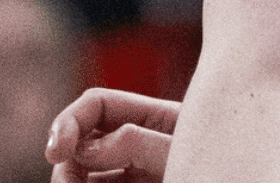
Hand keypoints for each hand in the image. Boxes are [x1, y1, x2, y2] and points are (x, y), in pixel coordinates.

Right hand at [44, 87, 179, 181]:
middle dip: (67, 160)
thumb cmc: (222, 175)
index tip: (56, 151)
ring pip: (86, 173)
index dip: (70, 121)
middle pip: (85, 141)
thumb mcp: (179, 150)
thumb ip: (137, 141)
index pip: (98, 104)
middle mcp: (142, 145)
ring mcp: (139, 175)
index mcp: (155, 119)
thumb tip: (88, 149)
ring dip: (70, 180)